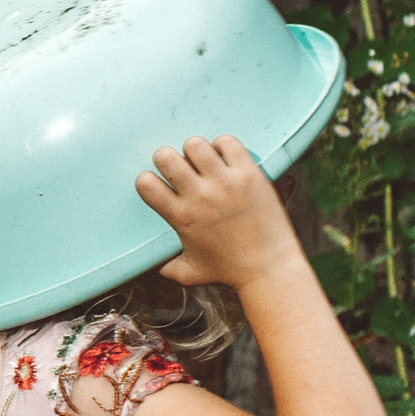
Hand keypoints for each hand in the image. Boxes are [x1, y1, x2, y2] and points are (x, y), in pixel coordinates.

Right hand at [134, 134, 308, 292]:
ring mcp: (225, 183)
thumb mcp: (190, 273)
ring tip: (205, 162)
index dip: (148, 180)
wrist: (269, 269)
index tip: (160, 185)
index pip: (145, 183)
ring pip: (195, 144)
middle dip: (168, 158)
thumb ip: (168, 268)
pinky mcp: (249, 175)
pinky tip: (226, 159)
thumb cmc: (229, 272)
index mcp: (181, 216)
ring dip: (196, 150)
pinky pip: (228, 143)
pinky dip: (223, 145)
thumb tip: (156, 267)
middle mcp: (199, 196)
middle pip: (165, 156)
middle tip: (182, 169)